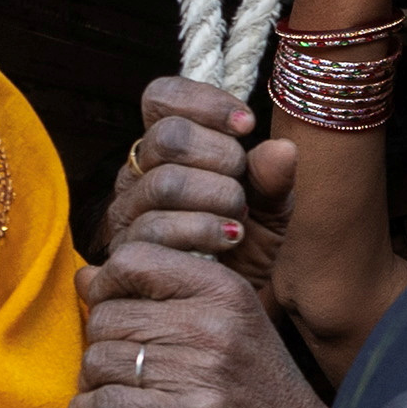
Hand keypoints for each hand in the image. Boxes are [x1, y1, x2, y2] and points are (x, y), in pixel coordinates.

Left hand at [73, 237, 324, 407]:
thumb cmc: (256, 385)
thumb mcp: (225, 321)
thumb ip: (159, 293)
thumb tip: (85, 275)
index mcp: (224, 287)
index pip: (132, 259)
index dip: (107, 286)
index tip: (114, 309)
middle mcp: (212, 322)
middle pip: (106, 316)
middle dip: (101, 344)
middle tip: (122, 367)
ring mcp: (201, 371)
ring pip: (97, 361)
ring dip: (95, 384)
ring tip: (119, 394)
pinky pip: (104, 406)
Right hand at [106, 76, 292, 297]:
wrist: (227, 310)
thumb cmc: (247, 252)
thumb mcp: (272, 212)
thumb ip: (274, 181)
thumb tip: (282, 149)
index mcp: (167, 150)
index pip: (161, 97)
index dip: (203, 102)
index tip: (247, 125)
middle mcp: (137, 174)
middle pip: (167, 138)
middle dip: (220, 157)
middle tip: (242, 187)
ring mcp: (127, 213)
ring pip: (164, 183)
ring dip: (216, 197)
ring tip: (239, 219)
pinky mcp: (124, 253)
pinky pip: (155, 230)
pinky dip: (203, 231)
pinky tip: (229, 240)